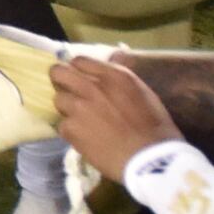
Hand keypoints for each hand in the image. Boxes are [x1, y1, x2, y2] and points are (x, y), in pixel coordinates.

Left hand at [47, 55, 178, 182]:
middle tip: (68, 91)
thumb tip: (116, 53)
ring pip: (58, 100)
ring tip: (81, 119)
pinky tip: (85, 137)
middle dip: (60, 80)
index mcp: (113, 76)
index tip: (80, 78)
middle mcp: (91, 88)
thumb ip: (122, 74)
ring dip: (67, 108)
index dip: (78, 69)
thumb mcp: (144, 93)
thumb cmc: (155, 127)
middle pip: (58, 73)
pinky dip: (71, 131)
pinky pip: (62, 125)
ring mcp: (78, 108)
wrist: (150, 160)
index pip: (79, 61)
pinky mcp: (70, 129)